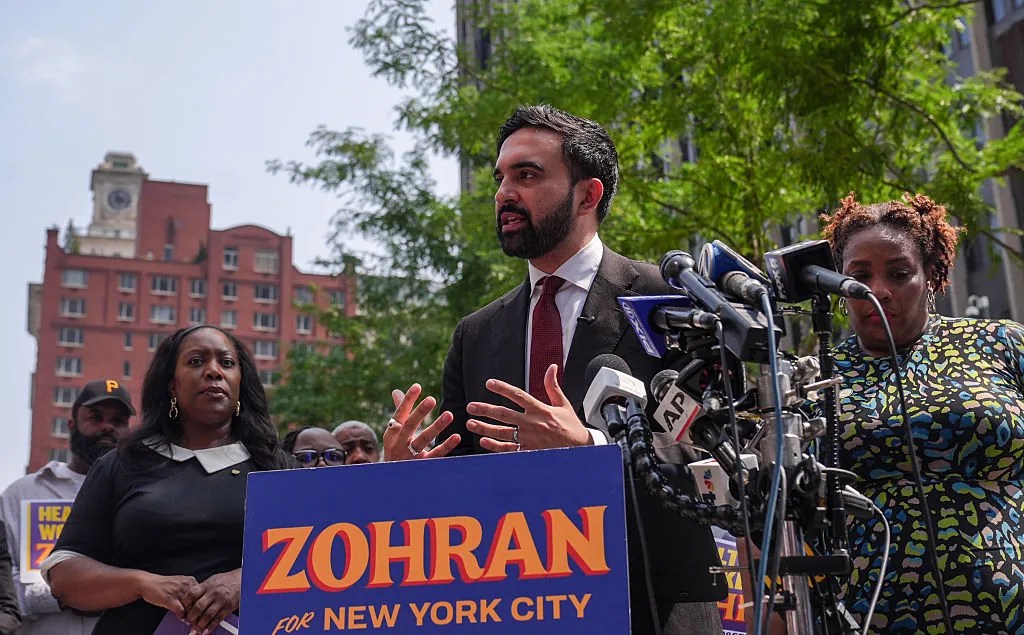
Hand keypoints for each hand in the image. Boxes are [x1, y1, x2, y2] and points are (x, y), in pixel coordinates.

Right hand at [135, 571, 198, 619]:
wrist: (148, 583)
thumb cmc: (164, 585)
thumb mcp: (180, 585)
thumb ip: (189, 593)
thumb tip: (198, 604)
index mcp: (190, 581)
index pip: (202, 594)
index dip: (202, 604)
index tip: (202, 612)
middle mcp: (186, 585)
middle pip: (198, 601)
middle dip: (198, 611)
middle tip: (197, 619)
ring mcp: (178, 592)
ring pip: (190, 607)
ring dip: (190, 615)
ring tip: (190, 620)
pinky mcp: (170, 599)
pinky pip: (181, 610)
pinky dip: (182, 615)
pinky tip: (180, 616)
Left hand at [181, 569, 240, 634]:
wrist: (243, 579)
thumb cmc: (227, 580)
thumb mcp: (213, 580)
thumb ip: (202, 589)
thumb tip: (190, 600)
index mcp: (208, 585)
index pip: (192, 594)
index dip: (185, 604)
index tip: (182, 610)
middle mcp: (214, 593)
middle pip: (198, 607)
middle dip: (191, 617)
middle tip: (188, 621)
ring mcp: (221, 601)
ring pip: (207, 615)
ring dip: (199, 624)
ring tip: (195, 628)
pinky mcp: (228, 608)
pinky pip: (217, 619)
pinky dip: (210, 627)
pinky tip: (205, 630)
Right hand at [382, 384, 459, 460]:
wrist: (392, 480)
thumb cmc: (396, 450)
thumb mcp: (394, 433)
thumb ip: (399, 412)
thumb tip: (396, 391)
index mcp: (392, 433)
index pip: (399, 414)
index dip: (407, 400)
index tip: (417, 386)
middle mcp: (399, 444)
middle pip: (410, 426)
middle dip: (420, 412)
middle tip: (432, 399)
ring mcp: (410, 456)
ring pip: (423, 440)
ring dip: (436, 427)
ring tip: (449, 414)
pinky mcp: (422, 466)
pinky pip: (436, 455)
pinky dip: (446, 446)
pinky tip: (456, 436)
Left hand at [466, 364, 591, 451]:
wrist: (580, 450)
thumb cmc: (571, 427)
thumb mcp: (563, 404)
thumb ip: (553, 386)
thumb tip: (552, 367)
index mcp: (541, 409)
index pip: (518, 396)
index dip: (503, 388)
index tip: (489, 383)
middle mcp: (533, 423)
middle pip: (504, 414)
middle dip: (485, 410)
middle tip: (471, 407)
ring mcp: (529, 439)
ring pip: (502, 432)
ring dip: (485, 427)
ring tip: (470, 423)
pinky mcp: (528, 452)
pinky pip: (508, 449)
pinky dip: (495, 446)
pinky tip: (483, 441)